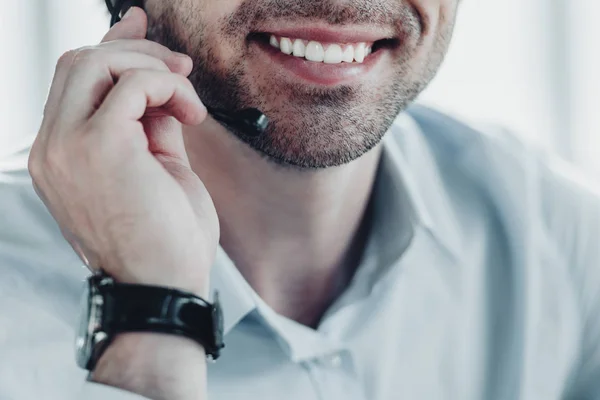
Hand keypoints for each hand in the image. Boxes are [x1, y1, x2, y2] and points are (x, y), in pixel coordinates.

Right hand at [28, 7, 214, 398]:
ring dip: (153, 68)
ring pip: (96, 61)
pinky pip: (132, 84)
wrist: (164, 286)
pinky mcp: (99, 144)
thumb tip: (159, 80)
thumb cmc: (164, 238)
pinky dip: (168, 87)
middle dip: (137, 53)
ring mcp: (67, 145)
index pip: (74, 81)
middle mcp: (53, 147)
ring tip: (189, 102)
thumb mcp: (155, 168)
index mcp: (62, 154)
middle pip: (79, 61)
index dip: (110, 46)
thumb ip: (150, 120)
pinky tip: (191, 114)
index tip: (140, 25)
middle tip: (181, 70)